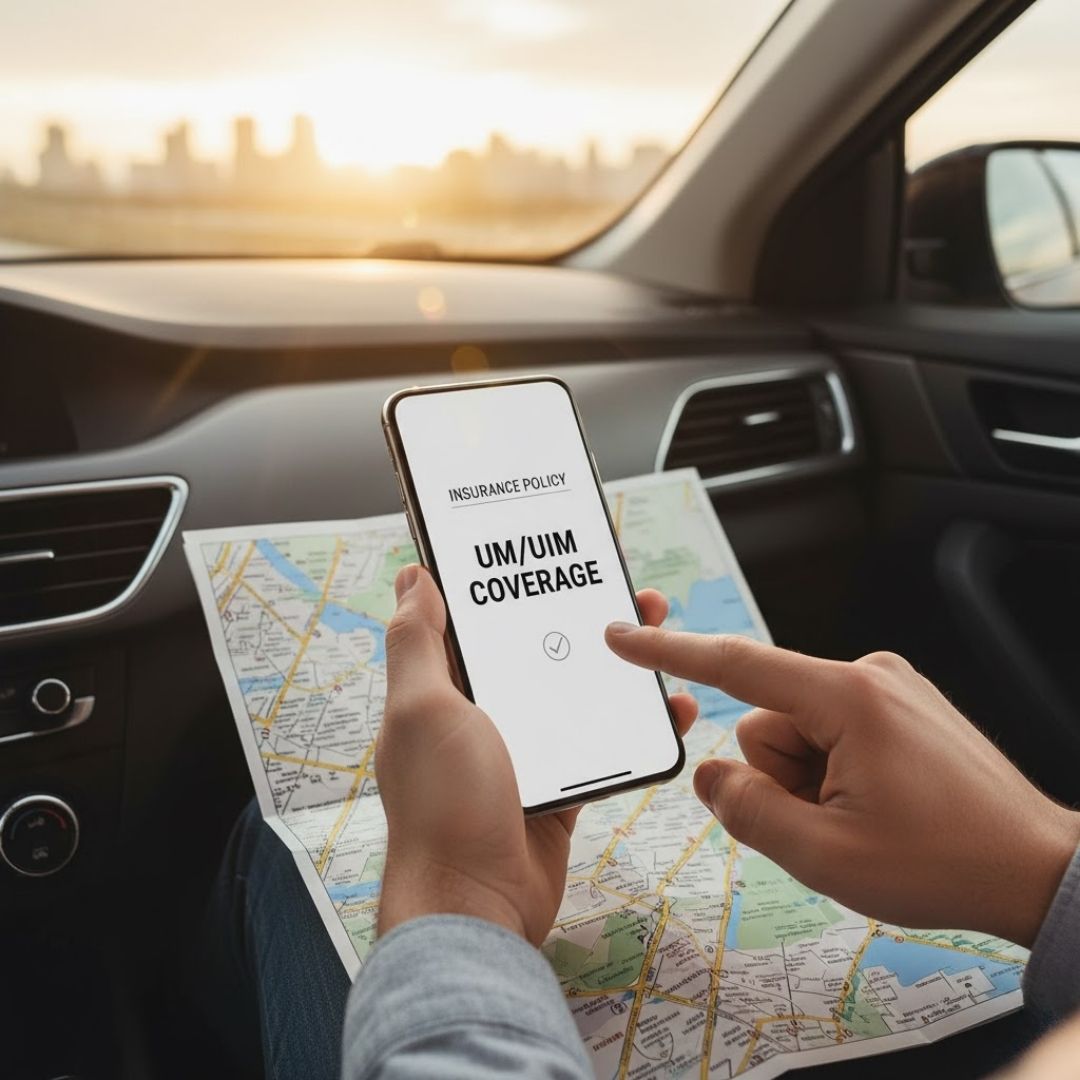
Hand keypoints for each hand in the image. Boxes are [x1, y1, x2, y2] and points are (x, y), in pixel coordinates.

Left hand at [376, 566, 697, 945]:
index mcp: (441, 689)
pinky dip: (635, 724)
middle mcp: (479, 715)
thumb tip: (414, 576)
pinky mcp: (557, 786)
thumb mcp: (424, 708)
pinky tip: (671, 708)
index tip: (549, 550)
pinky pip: (601, 742)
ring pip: (574, 690)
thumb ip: (417, 641)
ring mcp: (521, 751)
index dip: (510, 583)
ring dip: (615, 662)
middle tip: (623, 588)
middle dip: (579, 616)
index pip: (477, 620)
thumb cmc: (443, 803)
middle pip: (536, 649)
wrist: (475, 905)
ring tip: (655, 630)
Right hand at [605, 625, 1079, 947]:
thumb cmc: (949, 862)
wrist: (1037, 870)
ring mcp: (888, 688)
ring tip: (861, 818)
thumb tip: (712, 776)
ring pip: (799, 732)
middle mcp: (867, 676)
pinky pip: (831, 732)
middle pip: (768, 721)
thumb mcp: (827, 856)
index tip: (624, 636)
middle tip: (831, 822)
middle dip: (781, 776)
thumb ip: (748, 812)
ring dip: (809, 781)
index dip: (670, 651)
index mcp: (848, 698)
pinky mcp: (899, 706)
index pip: (737, 665)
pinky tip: (876, 805)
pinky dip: (833, 772)